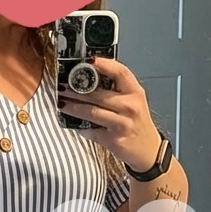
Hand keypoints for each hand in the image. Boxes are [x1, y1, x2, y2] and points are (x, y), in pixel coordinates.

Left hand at [57, 56, 162, 171]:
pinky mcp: (114, 139)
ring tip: (62, 103)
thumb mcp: (134, 102)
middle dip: (76, 89)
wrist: (148, 151)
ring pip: (91, 111)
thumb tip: (88, 80)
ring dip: (73, 107)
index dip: (104, 64)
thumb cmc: (138, 124)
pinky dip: (80, 127)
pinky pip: (91, 130)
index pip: (120, 72)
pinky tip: (72, 123)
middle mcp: (130, 106)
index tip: (88, 60)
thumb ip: (116, 91)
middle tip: (62, 86)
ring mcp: (122, 123)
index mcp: (135, 93)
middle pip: (98, 93)